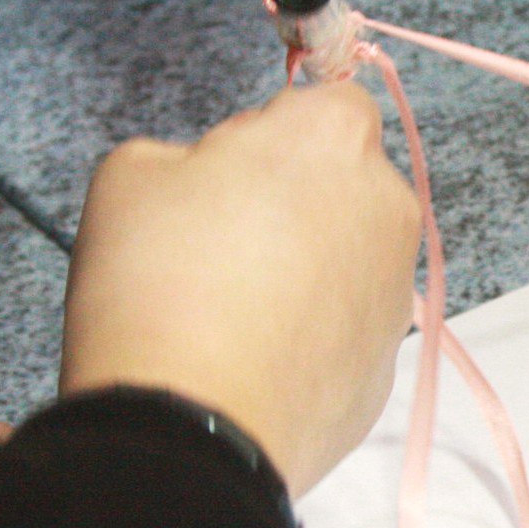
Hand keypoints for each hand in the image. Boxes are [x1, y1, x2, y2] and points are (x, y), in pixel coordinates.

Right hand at [61, 81, 421, 495]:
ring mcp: (395, 291)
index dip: (276, 129)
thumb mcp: (133, 173)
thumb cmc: (158, 283)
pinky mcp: (387, 366)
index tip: (228, 169)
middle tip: (222, 241)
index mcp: (334, 137)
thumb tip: (219, 180)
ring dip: (309, 266)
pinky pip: (348, 326)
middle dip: (298, 198)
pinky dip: (313, 332)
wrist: (190, 428)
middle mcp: (387, 206)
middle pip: (348, 180)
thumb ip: (192, 152)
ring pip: (352, 256)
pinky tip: (254, 358)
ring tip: (233, 309)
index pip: (330, 99)